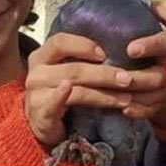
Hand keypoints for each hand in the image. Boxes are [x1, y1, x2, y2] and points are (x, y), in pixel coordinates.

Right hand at [25, 33, 165, 145]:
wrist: (42, 123)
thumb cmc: (58, 92)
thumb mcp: (65, 71)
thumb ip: (82, 61)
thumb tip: (118, 53)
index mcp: (43, 57)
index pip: (60, 42)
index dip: (84, 46)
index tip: (105, 54)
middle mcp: (37, 73)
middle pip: (74, 69)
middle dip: (104, 74)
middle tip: (128, 79)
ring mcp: (37, 94)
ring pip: (74, 90)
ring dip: (103, 95)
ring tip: (125, 99)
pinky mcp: (41, 115)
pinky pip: (53, 105)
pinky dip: (62, 98)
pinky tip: (74, 94)